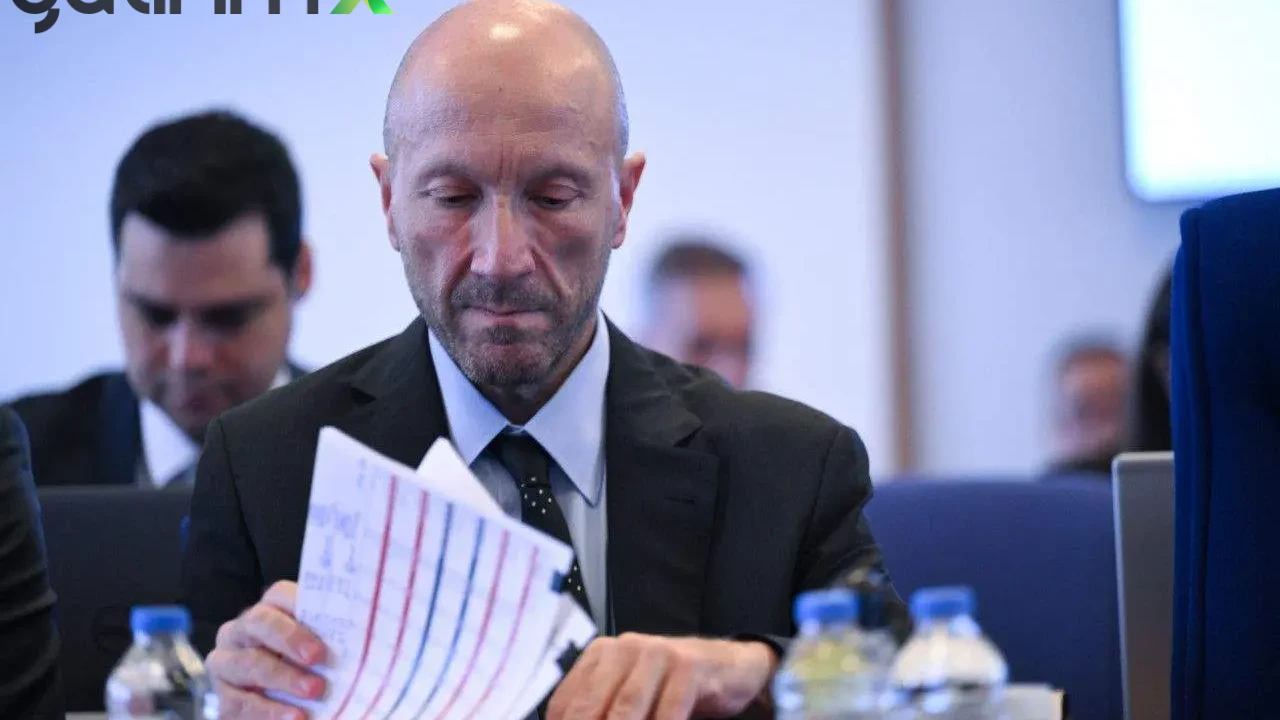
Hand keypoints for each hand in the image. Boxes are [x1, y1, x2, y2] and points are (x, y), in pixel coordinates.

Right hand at [205, 581, 328, 718]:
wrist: (281, 699)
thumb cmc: (308, 667)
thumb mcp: (320, 647)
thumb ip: (335, 636)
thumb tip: (368, 634)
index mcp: (269, 610)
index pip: (279, 595)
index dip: (300, 605)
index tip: (324, 620)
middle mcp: (241, 630)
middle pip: (259, 622)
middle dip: (290, 639)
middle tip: (318, 658)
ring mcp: (226, 662)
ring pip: (248, 663)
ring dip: (283, 677)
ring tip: (313, 691)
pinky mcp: (224, 696)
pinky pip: (240, 702)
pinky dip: (269, 711)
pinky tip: (295, 716)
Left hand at [546, 634, 777, 719]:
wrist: (728, 665)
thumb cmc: (671, 684)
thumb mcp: (630, 691)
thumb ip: (600, 708)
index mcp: (601, 654)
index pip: (565, 701)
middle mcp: (624, 648)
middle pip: (591, 706)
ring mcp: (657, 654)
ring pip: (626, 709)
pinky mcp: (689, 668)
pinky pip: (668, 712)